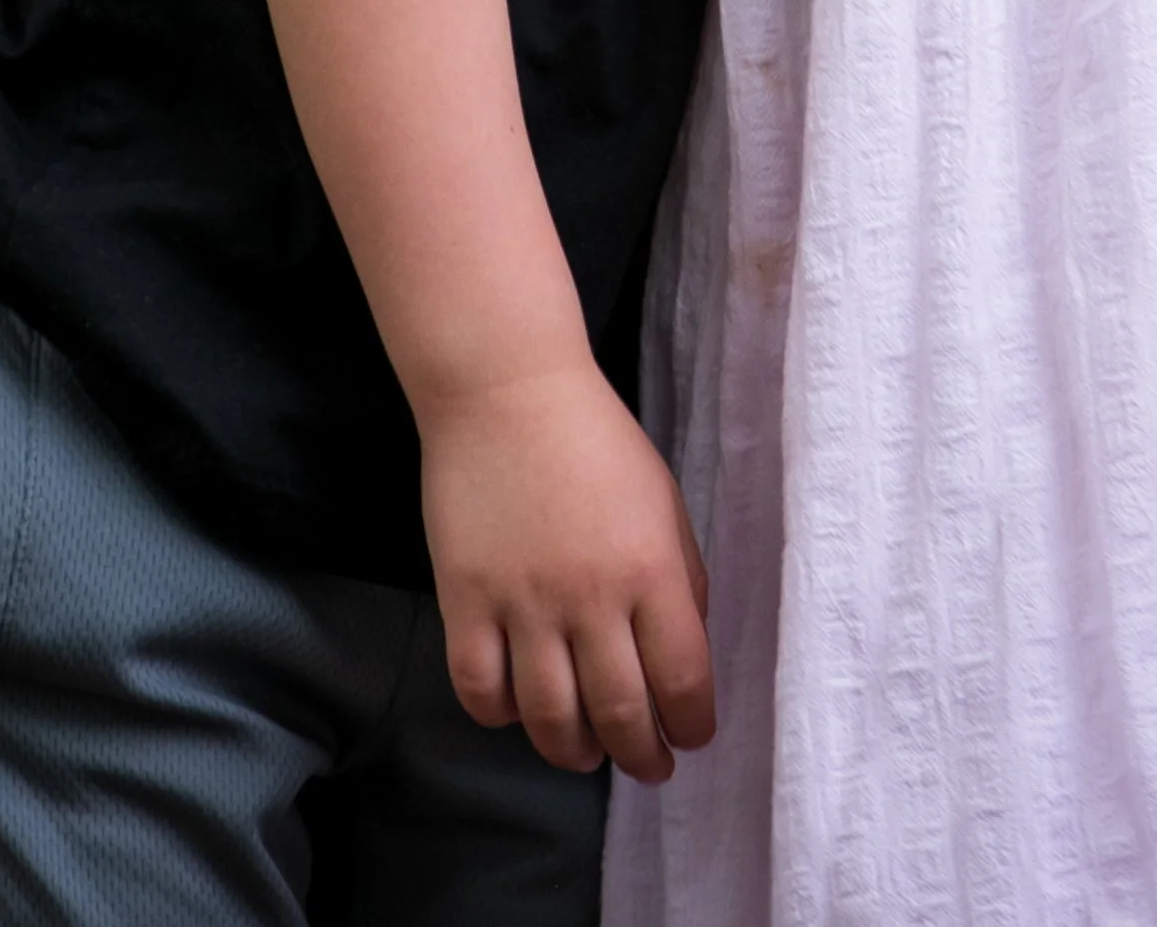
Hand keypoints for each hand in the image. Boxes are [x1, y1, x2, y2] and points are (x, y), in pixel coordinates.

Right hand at [418, 360, 715, 782]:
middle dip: (641, 757)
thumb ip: (680, 580)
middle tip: (647, 766)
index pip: (683, 682)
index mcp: (651, 568)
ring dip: (575, 752)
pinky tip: (519, 709)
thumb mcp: (662, 501)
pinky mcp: (464, 602)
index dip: (692, 727)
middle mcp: (591, 597)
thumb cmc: (595, 440)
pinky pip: (481, 694)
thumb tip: (684, 657)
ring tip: (586, 750)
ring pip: (550, 721)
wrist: (508, 390)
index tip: (691, 739)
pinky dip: (502, 717)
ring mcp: (523, 603)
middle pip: (620, 715)